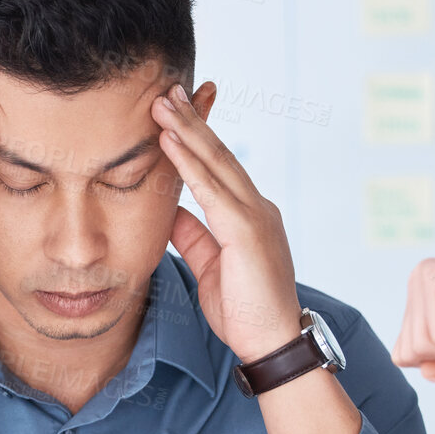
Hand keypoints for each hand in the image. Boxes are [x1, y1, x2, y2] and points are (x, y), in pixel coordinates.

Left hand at [149, 83, 301, 360]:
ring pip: (216, 163)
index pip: (219, 168)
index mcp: (248, 215)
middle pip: (219, 154)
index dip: (196, 139)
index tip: (173, 113)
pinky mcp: (248, 231)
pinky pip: (212, 190)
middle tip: (165, 90)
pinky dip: (189, 162)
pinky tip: (170, 141)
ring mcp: (255, 216)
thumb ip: (193, 236)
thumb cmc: (244, 311)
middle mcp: (256, 207)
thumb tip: (170, 212)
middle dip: (191, 120)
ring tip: (161, 103)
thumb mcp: (209, 266)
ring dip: (186, 130)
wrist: (273, 343)